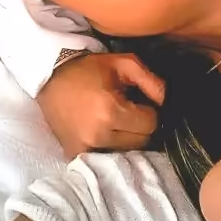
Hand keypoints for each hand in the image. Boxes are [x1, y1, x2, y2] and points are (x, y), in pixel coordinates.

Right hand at [37, 53, 164, 157]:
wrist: (51, 77)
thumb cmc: (90, 68)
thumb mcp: (124, 63)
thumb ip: (152, 81)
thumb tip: (169, 101)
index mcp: (111, 111)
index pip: (151, 124)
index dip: (150, 111)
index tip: (140, 101)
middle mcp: (99, 135)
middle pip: (142, 141)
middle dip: (141, 125)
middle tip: (130, 109)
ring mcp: (85, 148)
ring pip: (127, 151)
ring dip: (128, 137)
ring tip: (117, 118)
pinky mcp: (76, 154)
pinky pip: (108, 156)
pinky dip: (112, 145)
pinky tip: (105, 129)